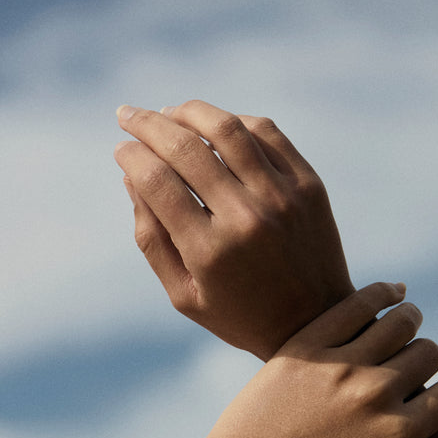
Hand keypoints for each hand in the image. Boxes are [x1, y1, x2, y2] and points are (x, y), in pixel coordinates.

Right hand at [114, 100, 353, 360]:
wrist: (316, 325)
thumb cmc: (240, 315)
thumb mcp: (184, 295)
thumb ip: (151, 239)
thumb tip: (130, 176)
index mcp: (210, 252)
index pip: (158, 182)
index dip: (132, 157)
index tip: (120, 149)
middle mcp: (246, 218)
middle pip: (186, 148)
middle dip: (148, 124)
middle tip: (127, 115)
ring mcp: (282, 197)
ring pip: (226, 128)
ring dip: (189, 112)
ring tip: (168, 113)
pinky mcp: (309, 185)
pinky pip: (265, 133)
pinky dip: (233, 122)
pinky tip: (213, 127)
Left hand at [190, 283, 437, 437]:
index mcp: (396, 435)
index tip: (436, 397)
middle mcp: (374, 394)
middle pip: (428, 353)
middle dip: (428, 360)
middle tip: (410, 369)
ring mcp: (338, 366)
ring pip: (400, 321)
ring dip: (410, 322)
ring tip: (403, 330)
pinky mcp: (304, 346)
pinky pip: (357, 303)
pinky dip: (382, 294)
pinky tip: (390, 295)